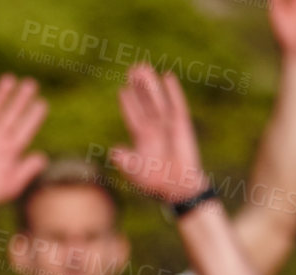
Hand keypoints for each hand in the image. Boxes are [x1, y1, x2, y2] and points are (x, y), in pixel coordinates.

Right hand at [0, 75, 47, 210]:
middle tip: (30, 84)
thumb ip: (24, 172)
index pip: (25, 129)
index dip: (33, 117)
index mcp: (11, 151)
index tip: (42, 104)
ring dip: (1, 96)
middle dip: (20, 100)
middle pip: (11, 115)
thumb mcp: (8, 187)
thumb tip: (42, 157)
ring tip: (9, 79)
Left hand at [110, 65, 206, 202]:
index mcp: (141, 138)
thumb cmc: (155, 182)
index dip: (128, 102)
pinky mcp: (181, 124)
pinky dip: (172, 90)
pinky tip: (167, 76)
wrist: (177, 186)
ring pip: (157, 99)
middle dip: (139, 86)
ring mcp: (168, 124)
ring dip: (151, 84)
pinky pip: (176, 103)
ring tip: (144, 67)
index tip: (123, 88)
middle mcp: (154, 128)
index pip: (133, 115)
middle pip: (144, 102)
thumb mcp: (134, 171)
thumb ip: (124, 160)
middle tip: (132, 69)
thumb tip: (113, 150)